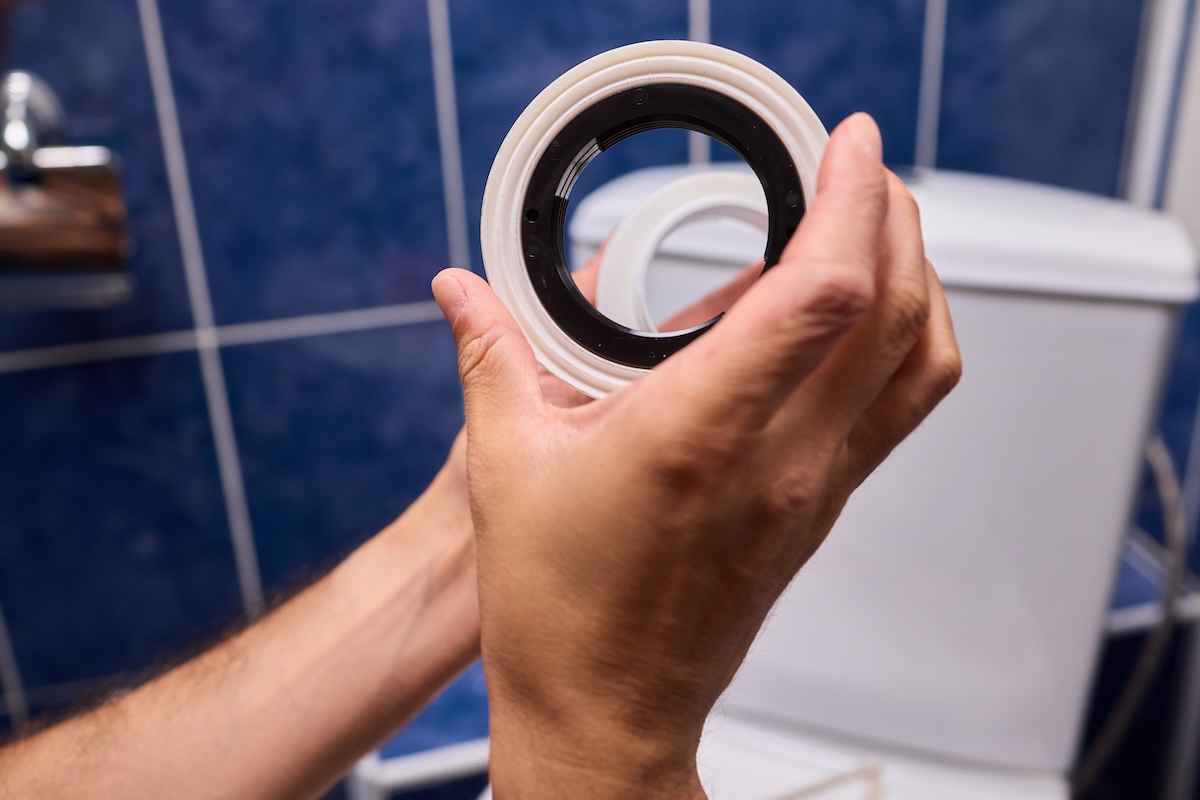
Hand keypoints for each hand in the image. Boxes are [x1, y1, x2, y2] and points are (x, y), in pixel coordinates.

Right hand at [433, 112, 960, 797]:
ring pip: (918, 360)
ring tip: (874, 224)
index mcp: (696, 433)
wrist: (607, 709)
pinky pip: (901, 407)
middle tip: (858, 164)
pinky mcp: (824, 509)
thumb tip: (462, 292)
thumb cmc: (560, 610)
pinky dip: (907, 339)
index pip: (818, 298)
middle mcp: (780, 459)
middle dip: (891, 213)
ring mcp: (815, 487)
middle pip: (892, 308)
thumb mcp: (507, 466)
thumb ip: (491, 357)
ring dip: (917, 275)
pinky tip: (862, 314)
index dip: (849, 201)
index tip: (842, 147)